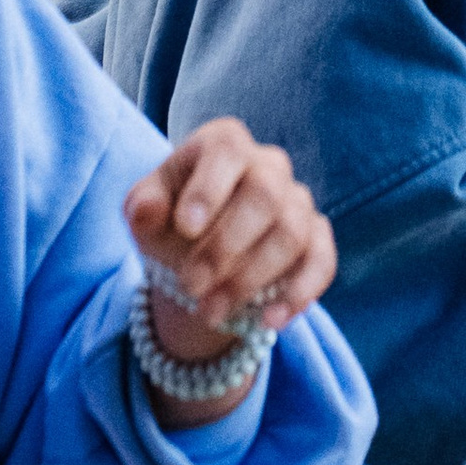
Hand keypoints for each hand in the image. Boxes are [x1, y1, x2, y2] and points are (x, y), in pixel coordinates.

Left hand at [123, 117, 336, 359]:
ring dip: (250, 279)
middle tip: (191, 285)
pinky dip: (299, 293)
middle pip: (265, 194)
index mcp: (224, 144)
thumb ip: (143, 207)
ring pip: (291, 232)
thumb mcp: (146, 212)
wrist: (198, 254)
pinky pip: (322, 261)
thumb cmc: (171, 220)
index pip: (227, 150)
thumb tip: (145, 210)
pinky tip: (268, 320)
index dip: (210, 187)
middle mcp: (269, 165)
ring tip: (210, 312)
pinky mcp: (317, 238)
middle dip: (226, 246)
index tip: (186, 227)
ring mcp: (297, 201)